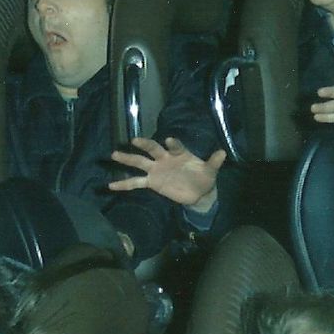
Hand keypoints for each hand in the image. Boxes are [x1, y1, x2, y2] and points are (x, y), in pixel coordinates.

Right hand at [108, 136, 225, 211]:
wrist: (198, 193)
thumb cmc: (203, 177)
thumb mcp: (210, 171)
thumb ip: (213, 162)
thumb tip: (223, 152)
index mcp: (180, 153)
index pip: (175, 146)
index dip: (173, 144)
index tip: (169, 140)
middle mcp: (165, 158)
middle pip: (153, 149)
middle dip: (145, 145)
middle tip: (134, 140)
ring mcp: (156, 170)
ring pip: (140, 162)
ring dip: (127, 158)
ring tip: (114, 154)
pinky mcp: (152, 182)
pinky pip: (135, 182)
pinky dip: (123, 184)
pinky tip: (110, 185)